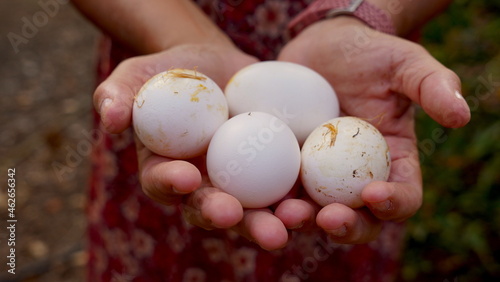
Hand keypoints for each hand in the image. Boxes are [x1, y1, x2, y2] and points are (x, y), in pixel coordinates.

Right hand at [94, 43, 293, 249]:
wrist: (219, 68)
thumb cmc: (173, 73)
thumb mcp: (140, 75)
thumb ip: (119, 94)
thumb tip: (109, 118)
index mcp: (169, 170)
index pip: (164, 184)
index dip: (171, 184)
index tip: (186, 177)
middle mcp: (206, 186)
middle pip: (215, 209)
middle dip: (228, 217)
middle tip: (240, 217)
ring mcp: (243, 183)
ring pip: (257, 210)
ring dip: (272, 219)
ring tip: (290, 220)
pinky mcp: (276, 171)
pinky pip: (290, 187)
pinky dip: (304, 196)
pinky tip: (318, 199)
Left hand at [276, 17, 470, 242]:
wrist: (322, 46)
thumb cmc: (369, 53)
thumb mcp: (404, 62)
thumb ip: (433, 84)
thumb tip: (461, 115)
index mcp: (392, 162)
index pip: (402, 195)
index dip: (394, 203)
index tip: (375, 193)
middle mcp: (354, 177)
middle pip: (357, 218)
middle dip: (345, 226)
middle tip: (327, 218)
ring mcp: (318, 175)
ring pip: (313, 211)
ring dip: (302, 220)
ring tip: (288, 212)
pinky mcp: (286, 166)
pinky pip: (278, 188)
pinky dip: (271, 197)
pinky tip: (259, 195)